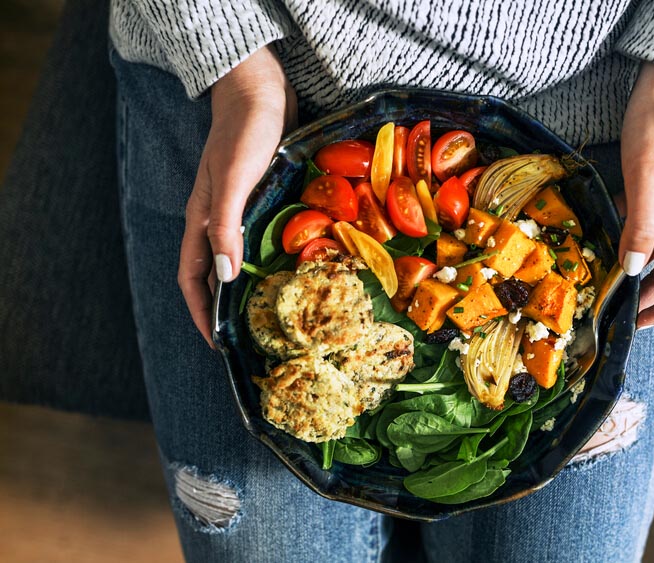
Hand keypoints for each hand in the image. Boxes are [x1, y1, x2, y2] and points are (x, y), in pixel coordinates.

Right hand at [178, 46, 296, 346]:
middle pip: (216, 274)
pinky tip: (294, 269)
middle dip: (227, 308)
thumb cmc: (244, 133)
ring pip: (240, 258)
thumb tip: (225, 278)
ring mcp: (241, 209)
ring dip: (251, 286)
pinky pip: (262, 239)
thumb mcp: (233, 181)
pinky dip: (271, 259)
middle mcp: (218, 220)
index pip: (194, 278)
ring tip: (275, 312)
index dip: (202, 313)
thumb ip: (225, 225)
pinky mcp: (263, 197)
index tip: (218, 344)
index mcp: (202, 220)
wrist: (260, 91)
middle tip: (252, 337)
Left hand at [619, 62, 653, 327]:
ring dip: (633, 269)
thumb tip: (633, 269)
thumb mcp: (646, 177)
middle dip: (644, 293)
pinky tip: (601, 245)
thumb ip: (641, 224)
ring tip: (600, 283)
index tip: (638, 320)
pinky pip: (645, 229)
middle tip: (608, 306)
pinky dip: (626, 242)